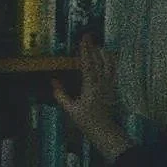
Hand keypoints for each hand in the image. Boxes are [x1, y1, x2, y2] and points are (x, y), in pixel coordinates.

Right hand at [49, 35, 128, 156]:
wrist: (104, 130)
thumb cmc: (86, 121)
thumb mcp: (71, 109)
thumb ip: (61, 95)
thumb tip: (53, 81)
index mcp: (91, 86)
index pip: (88, 64)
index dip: (85, 50)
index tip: (82, 39)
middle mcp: (102, 83)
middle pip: (98, 60)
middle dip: (93, 47)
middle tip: (88, 36)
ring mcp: (109, 84)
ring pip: (109, 64)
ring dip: (103, 53)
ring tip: (98, 45)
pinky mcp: (113, 88)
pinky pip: (113, 71)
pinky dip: (111, 62)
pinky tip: (108, 58)